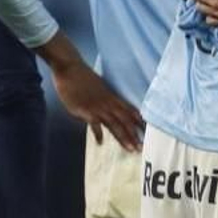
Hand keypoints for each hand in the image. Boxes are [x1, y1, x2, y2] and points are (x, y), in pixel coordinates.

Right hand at [39, 34, 142, 148]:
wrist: (70, 69)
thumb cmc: (82, 77)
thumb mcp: (99, 88)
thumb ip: (103, 100)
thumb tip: (103, 111)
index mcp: (111, 97)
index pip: (129, 110)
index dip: (138, 121)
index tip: (147, 131)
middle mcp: (107, 103)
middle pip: (124, 120)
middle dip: (134, 134)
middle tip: (141, 147)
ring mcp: (97, 106)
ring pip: (114, 124)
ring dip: (123, 137)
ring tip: (130, 148)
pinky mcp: (85, 109)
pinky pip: (94, 123)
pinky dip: (98, 133)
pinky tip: (100, 142)